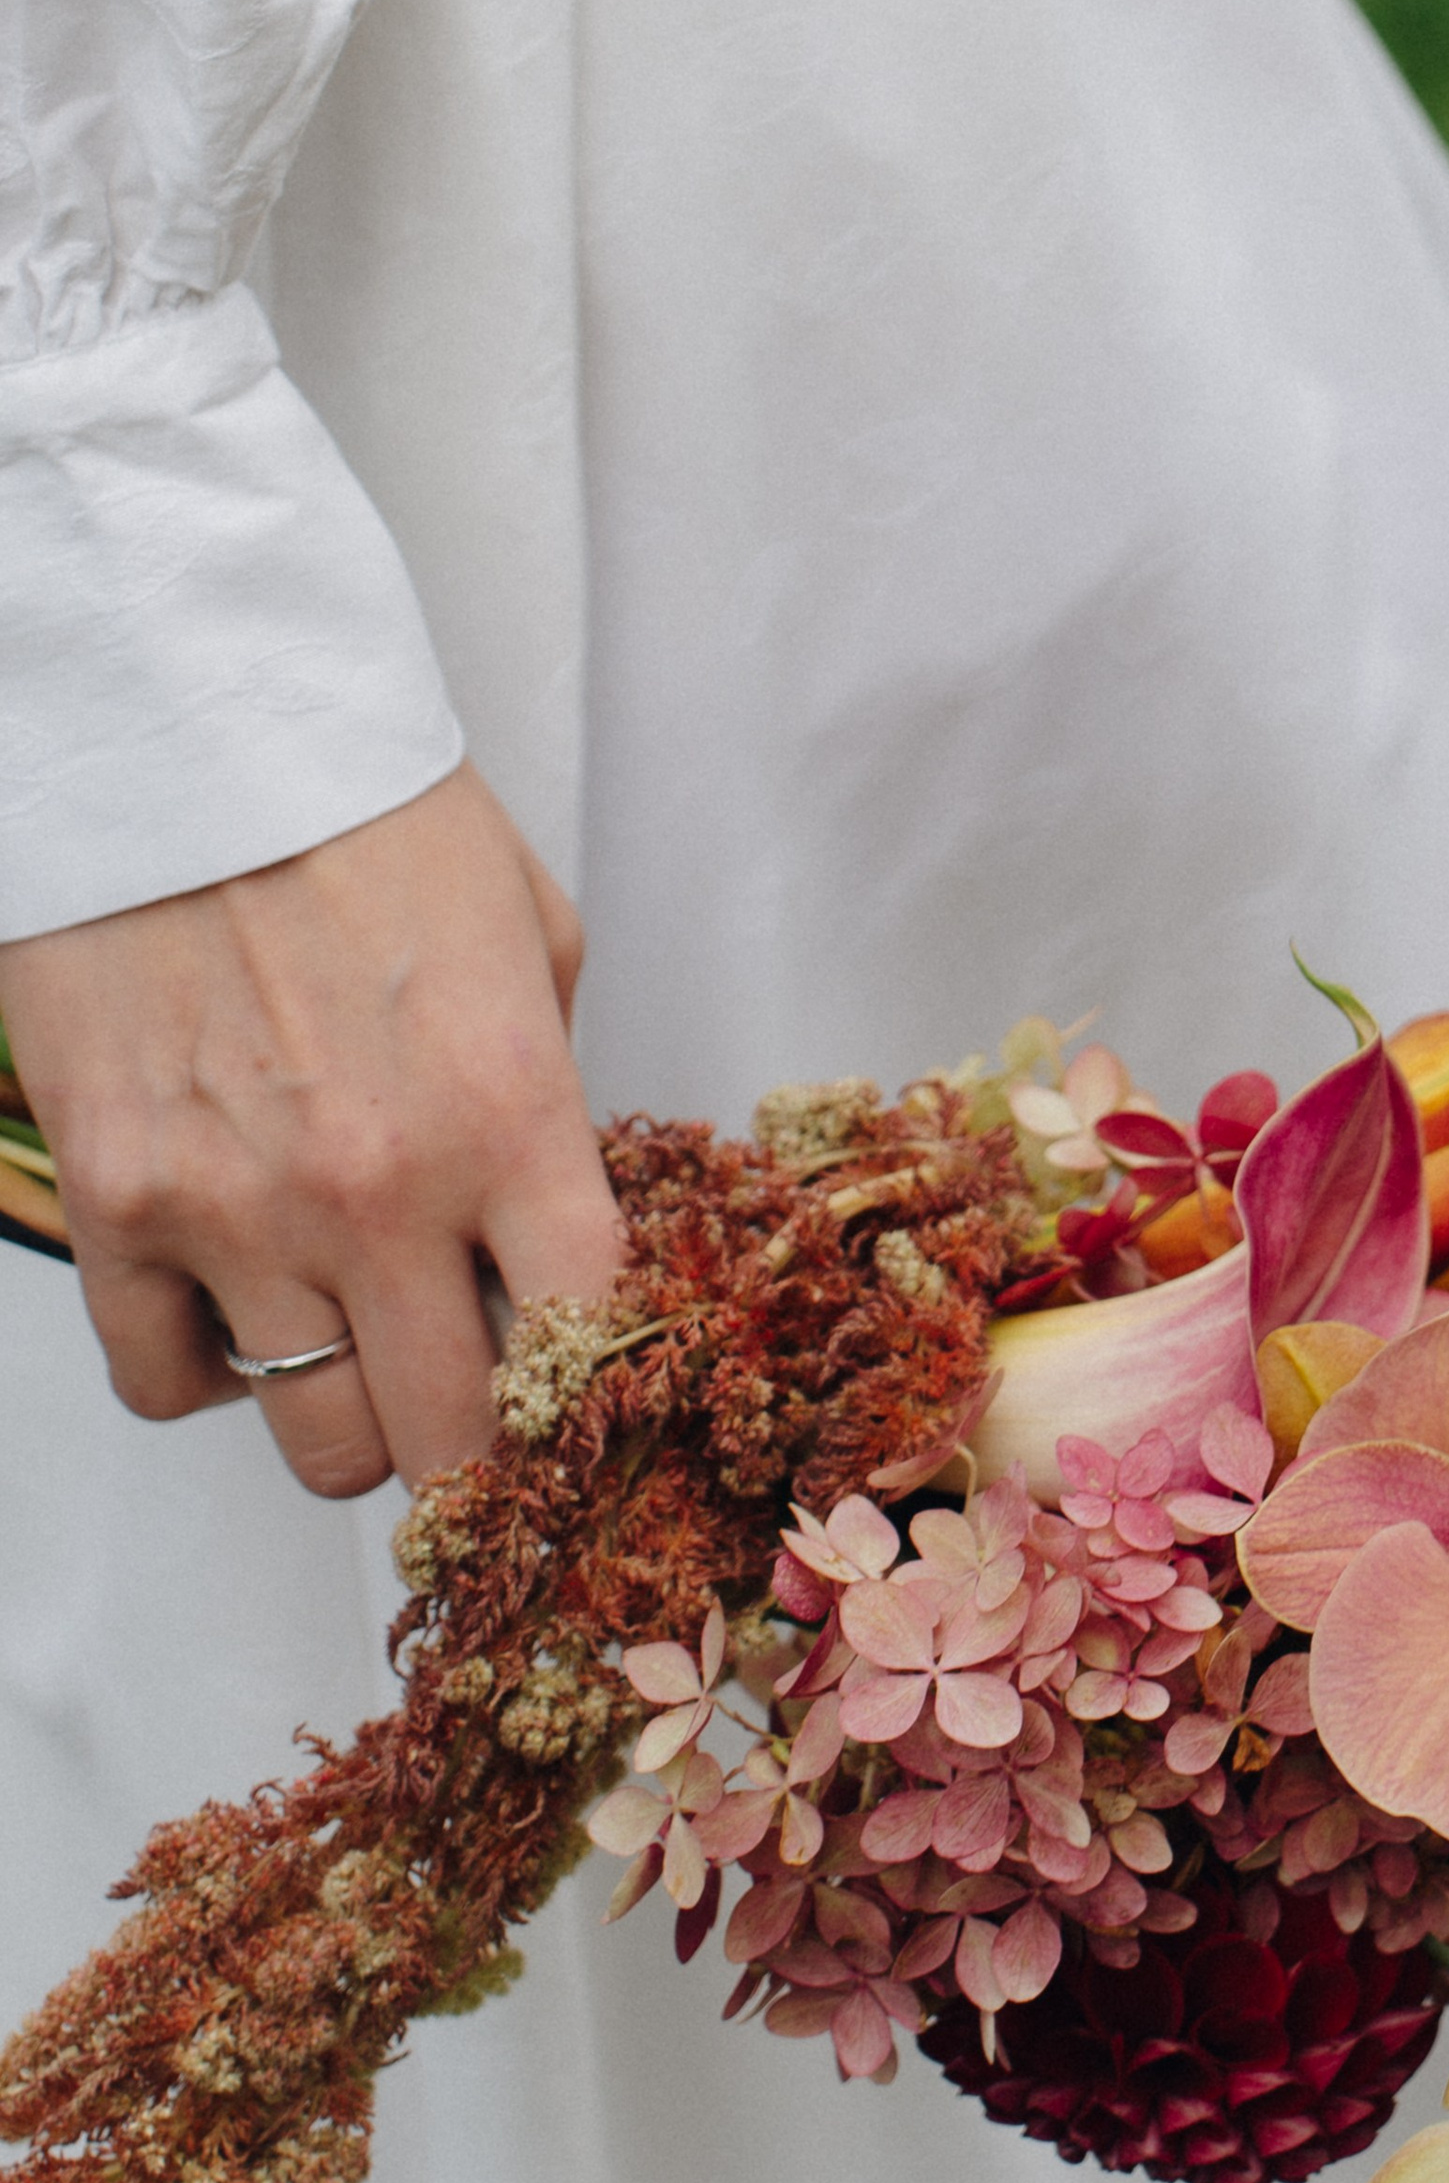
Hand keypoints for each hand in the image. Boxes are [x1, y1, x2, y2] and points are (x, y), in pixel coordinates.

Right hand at [0, 763, 623, 1497]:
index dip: (598, 1398)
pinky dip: (207, 1372)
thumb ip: (548, 1084)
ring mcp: (238, 1212)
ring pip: (319, 1442)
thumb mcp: (522, 932)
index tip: (594, 1410)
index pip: (592, 1340)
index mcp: (509, 1114)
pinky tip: (237, 1307)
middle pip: (456, 1439)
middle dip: (481, 1451)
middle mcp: (382, 1190)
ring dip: (350, 1422)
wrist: (177, 731)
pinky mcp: (117, 1208)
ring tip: (356, 1352)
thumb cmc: (358, 809)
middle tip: (474, 1414)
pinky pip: (167, 1383)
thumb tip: (553, 1207)